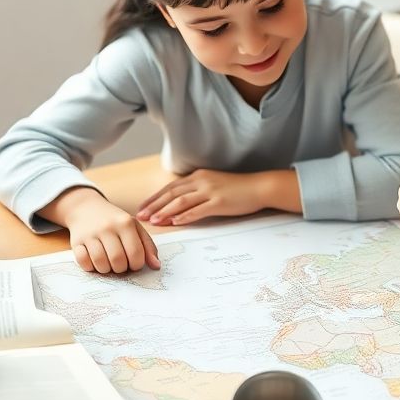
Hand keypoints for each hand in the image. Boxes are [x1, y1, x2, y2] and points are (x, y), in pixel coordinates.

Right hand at [51, 187, 158, 273]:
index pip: (136, 254)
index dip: (136, 265)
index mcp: (125, 223)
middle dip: (121, 268)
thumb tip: (156, 266)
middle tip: (120, 263)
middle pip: (118, 261)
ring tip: (108, 262)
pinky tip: (94, 261)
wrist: (85, 208)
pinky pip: (83, 262)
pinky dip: (90, 266)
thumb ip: (148, 246)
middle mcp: (108, 227)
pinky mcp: (76, 241)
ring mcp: (90, 234)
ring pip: (101, 264)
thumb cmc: (114, 221)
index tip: (133, 262)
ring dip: (106, 269)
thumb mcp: (134, 227)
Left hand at [136, 169, 275, 225]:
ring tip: (153, 221)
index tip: (143, 208)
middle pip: (171, 194)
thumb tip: (180, 204)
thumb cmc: (237, 188)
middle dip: (154, 205)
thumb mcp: (213, 185)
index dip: (155, 198)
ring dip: (165, 211)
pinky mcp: (219, 202)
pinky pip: (198, 210)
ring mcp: (210, 191)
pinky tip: (175, 222)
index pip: (170, 188)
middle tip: (140, 216)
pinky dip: (184, 216)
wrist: (259, 187)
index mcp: (197, 176)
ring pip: (181, 201)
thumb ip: (197, 191)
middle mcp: (201, 181)